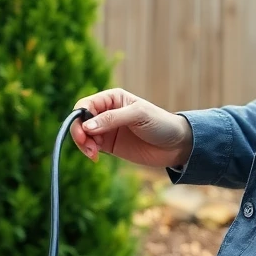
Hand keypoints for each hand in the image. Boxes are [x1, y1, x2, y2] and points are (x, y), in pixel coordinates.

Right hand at [71, 88, 192, 168]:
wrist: (176, 145)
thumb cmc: (160, 123)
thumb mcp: (138, 116)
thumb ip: (112, 119)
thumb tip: (87, 126)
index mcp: (112, 98)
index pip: (86, 105)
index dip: (80, 117)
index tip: (85, 132)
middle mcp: (106, 112)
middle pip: (80, 120)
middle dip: (79, 133)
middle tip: (87, 146)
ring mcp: (106, 129)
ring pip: (83, 135)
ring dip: (83, 144)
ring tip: (93, 154)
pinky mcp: (109, 145)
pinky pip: (91, 146)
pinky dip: (88, 152)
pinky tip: (95, 157)